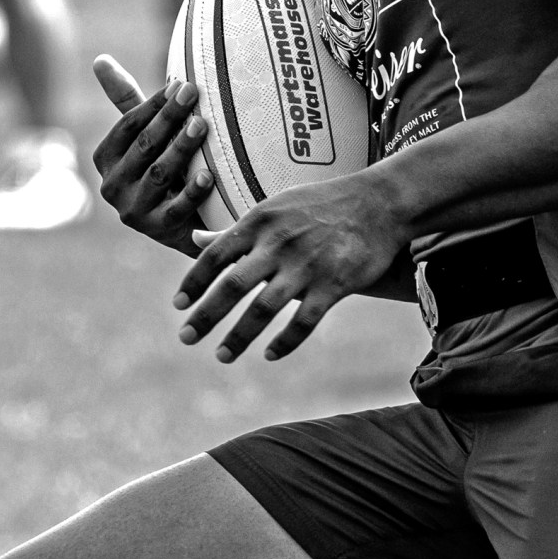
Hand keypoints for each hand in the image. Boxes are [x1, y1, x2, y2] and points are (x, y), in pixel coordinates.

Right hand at [92, 53, 214, 255]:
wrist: (184, 219)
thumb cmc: (163, 163)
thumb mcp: (143, 134)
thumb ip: (125, 100)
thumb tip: (99, 59)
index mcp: (106, 158)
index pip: (129, 125)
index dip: (153, 104)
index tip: (180, 84)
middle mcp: (113, 186)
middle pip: (144, 146)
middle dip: (169, 118)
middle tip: (193, 94)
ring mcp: (133, 210)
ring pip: (160, 174)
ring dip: (181, 149)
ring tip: (202, 126)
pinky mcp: (157, 230)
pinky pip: (177, 208)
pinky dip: (192, 191)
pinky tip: (209, 174)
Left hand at [172, 172, 405, 361]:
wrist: (379, 203)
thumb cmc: (321, 205)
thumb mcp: (274, 208)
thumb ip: (235, 230)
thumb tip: (194, 239)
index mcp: (261, 221)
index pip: (216, 255)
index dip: (193, 282)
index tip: (178, 306)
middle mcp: (279, 243)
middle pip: (232, 286)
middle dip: (205, 316)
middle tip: (185, 338)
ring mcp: (306, 265)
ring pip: (263, 309)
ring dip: (238, 336)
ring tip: (221, 355)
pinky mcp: (334, 284)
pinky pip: (303, 322)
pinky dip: (284, 342)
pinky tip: (269, 354)